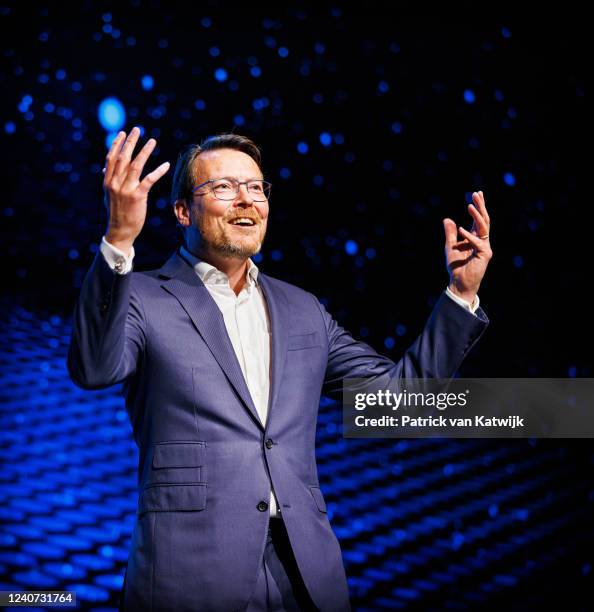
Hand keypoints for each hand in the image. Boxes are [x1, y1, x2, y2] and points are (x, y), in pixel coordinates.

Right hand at [103, 127, 169, 254]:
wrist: (119, 231)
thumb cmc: (116, 213)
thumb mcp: (108, 196)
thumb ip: (108, 181)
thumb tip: (105, 169)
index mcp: (108, 182)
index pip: (111, 158)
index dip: (117, 144)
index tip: (123, 133)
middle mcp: (115, 183)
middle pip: (123, 157)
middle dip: (130, 142)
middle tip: (137, 129)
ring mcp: (126, 189)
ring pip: (136, 165)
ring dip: (144, 151)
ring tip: (152, 141)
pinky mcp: (137, 196)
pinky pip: (149, 180)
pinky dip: (158, 171)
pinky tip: (165, 164)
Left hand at [443, 190, 492, 305]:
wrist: (459, 282)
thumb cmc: (456, 266)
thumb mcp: (450, 246)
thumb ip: (450, 233)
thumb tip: (447, 219)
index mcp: (475, 237)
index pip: (478, 219)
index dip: (478, 207)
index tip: (477, 194)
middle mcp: (482, 240)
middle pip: (484, 220)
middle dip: (481, 206)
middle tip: (476, 194)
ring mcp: (485, 247)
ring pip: (483, 228)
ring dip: (476, 216)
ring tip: (469, 206)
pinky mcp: (485, 255)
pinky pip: (478, 242)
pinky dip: (469, 236)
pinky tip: (461, 229)